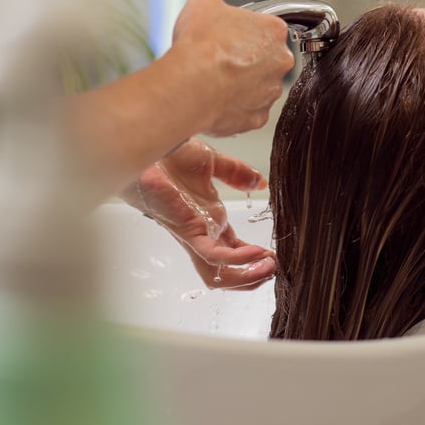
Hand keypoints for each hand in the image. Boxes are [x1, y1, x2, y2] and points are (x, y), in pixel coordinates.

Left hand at [126, 139, 275, 289]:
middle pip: (224, 271)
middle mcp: (202, 233)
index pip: (234, 250)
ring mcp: (194, 235)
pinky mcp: (187, 231)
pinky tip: (255, 254)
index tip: (274, 257)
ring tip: (268, 268)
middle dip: (251, 276)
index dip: (254, 258)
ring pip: (217, 272)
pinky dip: (235, 259)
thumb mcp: (213, 164)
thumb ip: (237, 174)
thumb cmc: (170, 157)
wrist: (150, 147)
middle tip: (274, 270)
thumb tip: (259, 183)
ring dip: (246, 276)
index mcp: (209, 221)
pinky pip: (212, 254)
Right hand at [170, 0, 294, 136]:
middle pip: (266, 59)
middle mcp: (280, 62)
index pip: (266, 28)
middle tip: (221, 60)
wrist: (190, 85)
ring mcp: (270, 92)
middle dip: (247, 60)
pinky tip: (215, 100)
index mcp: (273, 31)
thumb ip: (217, 3)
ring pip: (258, 87)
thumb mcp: (203, 3)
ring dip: (241, 85)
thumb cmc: (199, 46)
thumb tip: (213, 7)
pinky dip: (233, 108)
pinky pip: (247, 111)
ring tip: (214, 82)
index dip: (244, 32)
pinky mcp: (257, 118)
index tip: (230, 37)